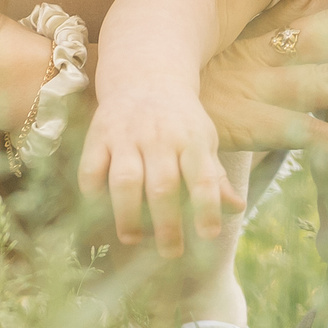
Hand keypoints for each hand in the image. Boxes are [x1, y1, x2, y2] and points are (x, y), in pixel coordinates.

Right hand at [78, 91, 241, 257]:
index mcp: (191, 140)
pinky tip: (101, 210)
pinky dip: (94, 192)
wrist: (144, 75)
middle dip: (166, 224)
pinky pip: (91, 167)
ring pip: (125, 179)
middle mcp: (158, 137)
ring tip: (132, 238)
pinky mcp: (99, 135)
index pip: (202, 178)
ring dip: (128, 214)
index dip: (206, 208)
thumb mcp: (204, 140)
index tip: (209, 235)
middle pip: (162, 186)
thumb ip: (215, 176)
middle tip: (171, 252)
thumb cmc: (180, 119)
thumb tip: (236, 208)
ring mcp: (126, 135)